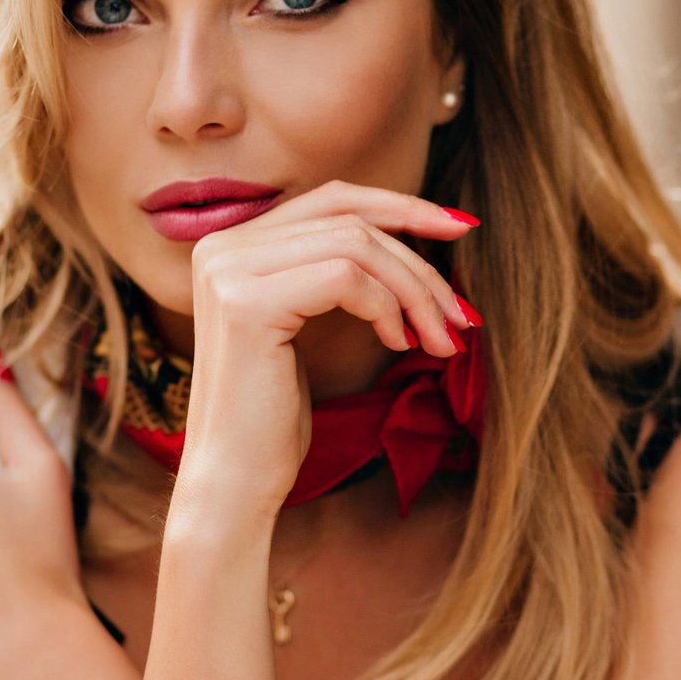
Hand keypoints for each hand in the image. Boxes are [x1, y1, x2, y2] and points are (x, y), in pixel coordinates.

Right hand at [173, 179, 479, 519]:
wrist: (234, 480)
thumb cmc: (273, 414)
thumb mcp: (306, 325)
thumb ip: (331, 270)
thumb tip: (415, 226)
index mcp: (230, 245)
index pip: (331, 199)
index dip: (400, 206)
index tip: (459, 227)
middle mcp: (220, 247)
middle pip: (349, 220)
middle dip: (418, 261)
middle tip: (460, 314)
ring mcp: (228, 271)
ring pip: (355, 246)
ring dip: (414, 291)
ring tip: (440, 339)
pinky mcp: (247, 304)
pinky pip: (346, 279)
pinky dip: (387, 308)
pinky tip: (399, 345)